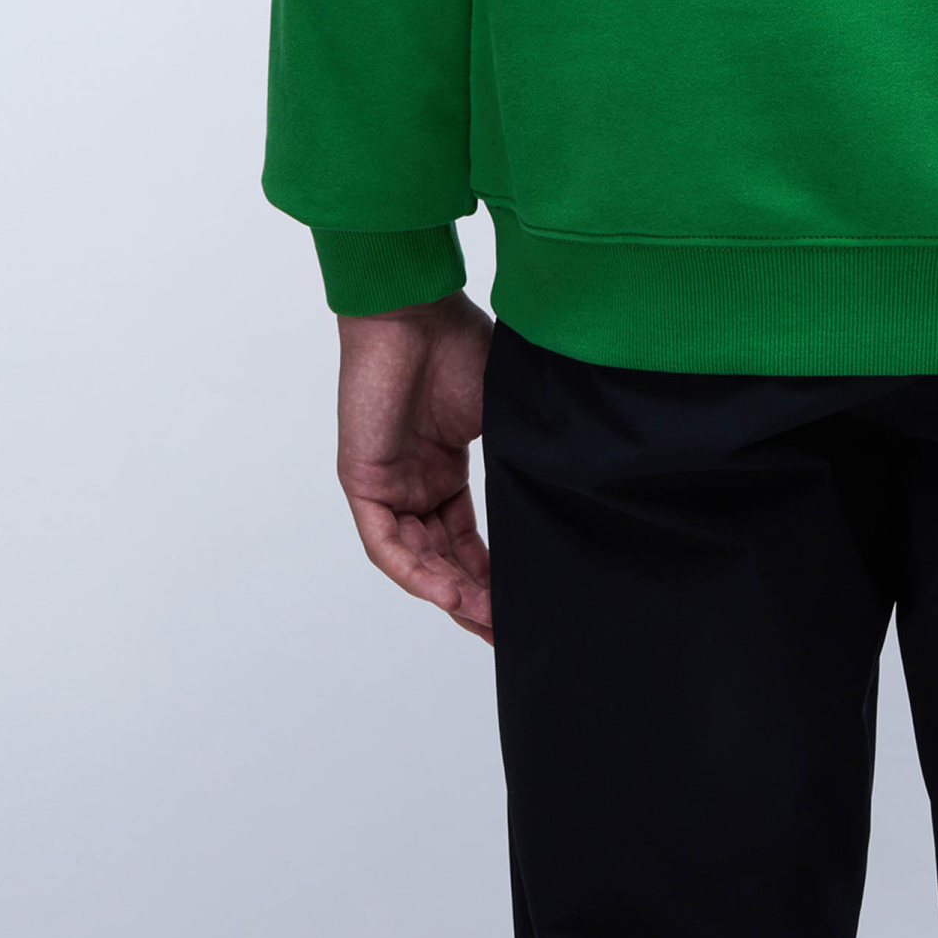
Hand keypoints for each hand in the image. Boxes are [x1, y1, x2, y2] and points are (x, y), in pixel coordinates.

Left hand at [335, 291, 494, 642]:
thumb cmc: (460, 342)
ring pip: (416, 559)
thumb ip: (523, 454)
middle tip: (506, 629)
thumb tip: (573, 485)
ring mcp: (388, 483)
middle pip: (443, 557)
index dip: (493, 573)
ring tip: (487, 618)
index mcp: (444, 465)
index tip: (522, 604)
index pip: (467, 537)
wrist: (415, 309)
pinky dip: (417, 571)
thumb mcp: (504, 412)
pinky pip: (387, 544)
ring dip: (450, 591)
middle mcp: (414, 481)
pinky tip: (447, 592)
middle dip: (475, 596)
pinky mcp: (363, 480)